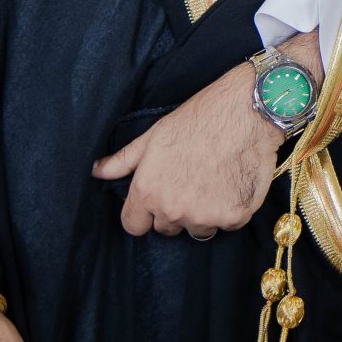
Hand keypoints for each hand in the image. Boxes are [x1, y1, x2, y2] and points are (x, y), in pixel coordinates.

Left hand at [90, 31, 317, 236]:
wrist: (246, 112)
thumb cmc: (198, 119)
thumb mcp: (153, 136)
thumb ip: (123, 161)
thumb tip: (96, 171)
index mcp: (148, 192)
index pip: (134, 226)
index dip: (144, 213)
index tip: (158, 199)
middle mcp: (173, 210)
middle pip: (167, 228)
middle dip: (176, 210)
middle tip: (192, 180)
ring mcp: (205, 216)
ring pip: (199, 229)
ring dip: (205, 213)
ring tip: (215, 179)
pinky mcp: (233, 217)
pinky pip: (227, 224)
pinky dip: (231, 208)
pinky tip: (234, 181)